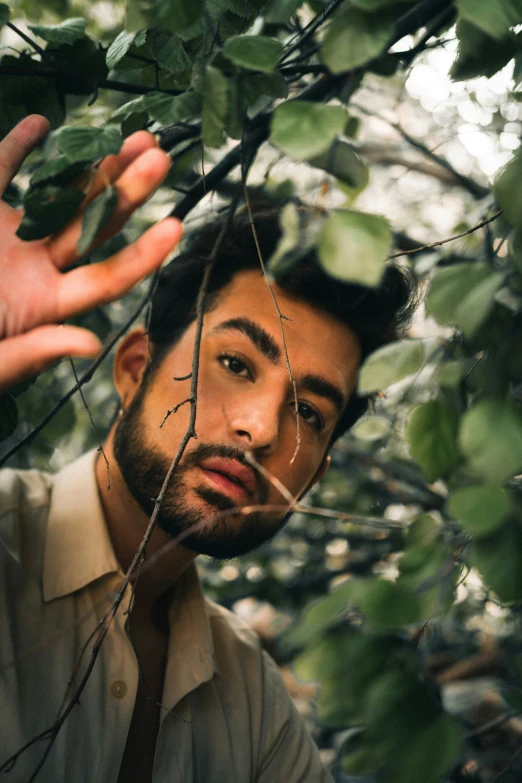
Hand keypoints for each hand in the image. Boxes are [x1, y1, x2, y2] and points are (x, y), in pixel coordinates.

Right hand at [0, 115, 181, 392]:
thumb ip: (36, 351)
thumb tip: (92, 344)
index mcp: (46, 302)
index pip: (105, 278)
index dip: (142, 255)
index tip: (176, 226)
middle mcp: (36, 266)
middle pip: (93, 226)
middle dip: (128, 192)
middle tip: (160, 159)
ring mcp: (8, 236)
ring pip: (60, 196)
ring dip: (94, 167)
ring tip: (136, 139)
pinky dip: (15, 149)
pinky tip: (40, 125)